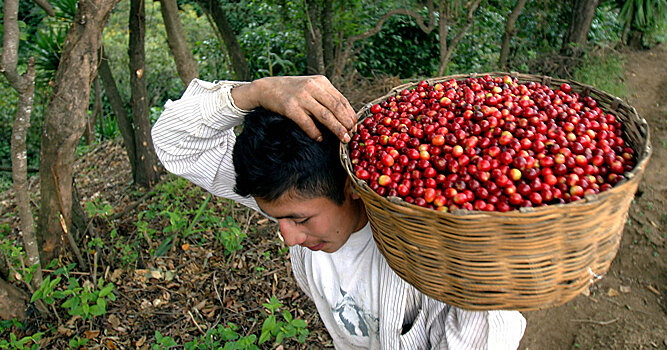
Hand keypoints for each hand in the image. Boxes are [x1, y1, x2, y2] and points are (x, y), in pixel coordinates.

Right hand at [231, 75, 356, 141]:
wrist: (266, 88)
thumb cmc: (291, 90)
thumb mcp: (310, 87)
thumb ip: (325, 97)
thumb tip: (344, 116)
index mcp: (321, 81)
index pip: (341, 99)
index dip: (350, 113)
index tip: (356, 125)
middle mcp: (312, 87)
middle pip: (336, 107)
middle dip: (347, 122)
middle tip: (353, 134)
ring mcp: (301, 97)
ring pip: (325, 115)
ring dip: (336, 129)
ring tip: (344, 138)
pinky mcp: (290, 107)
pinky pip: (306, 122)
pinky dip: (314, 132)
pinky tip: (319, 138)